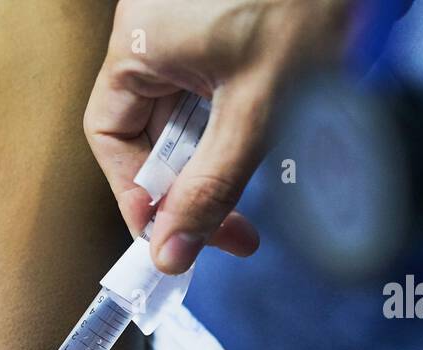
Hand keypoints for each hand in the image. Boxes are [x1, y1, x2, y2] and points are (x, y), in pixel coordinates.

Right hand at [85, 0, 350, 271]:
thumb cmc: (311, 1)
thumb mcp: (258, 110)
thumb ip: (210, 187)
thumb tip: (169, 252)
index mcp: (139, 42)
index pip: (111, 137)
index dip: (136, 192)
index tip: (170, 234)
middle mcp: (153, 30)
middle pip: (147, 132)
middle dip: (186, 188)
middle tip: (227, 233)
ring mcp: (186, 26)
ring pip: (182, 118)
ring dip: (213, 162)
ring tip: (251, 193)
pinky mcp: (221, 26)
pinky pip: (208, 92)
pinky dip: (231, 127)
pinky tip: (262, 145)